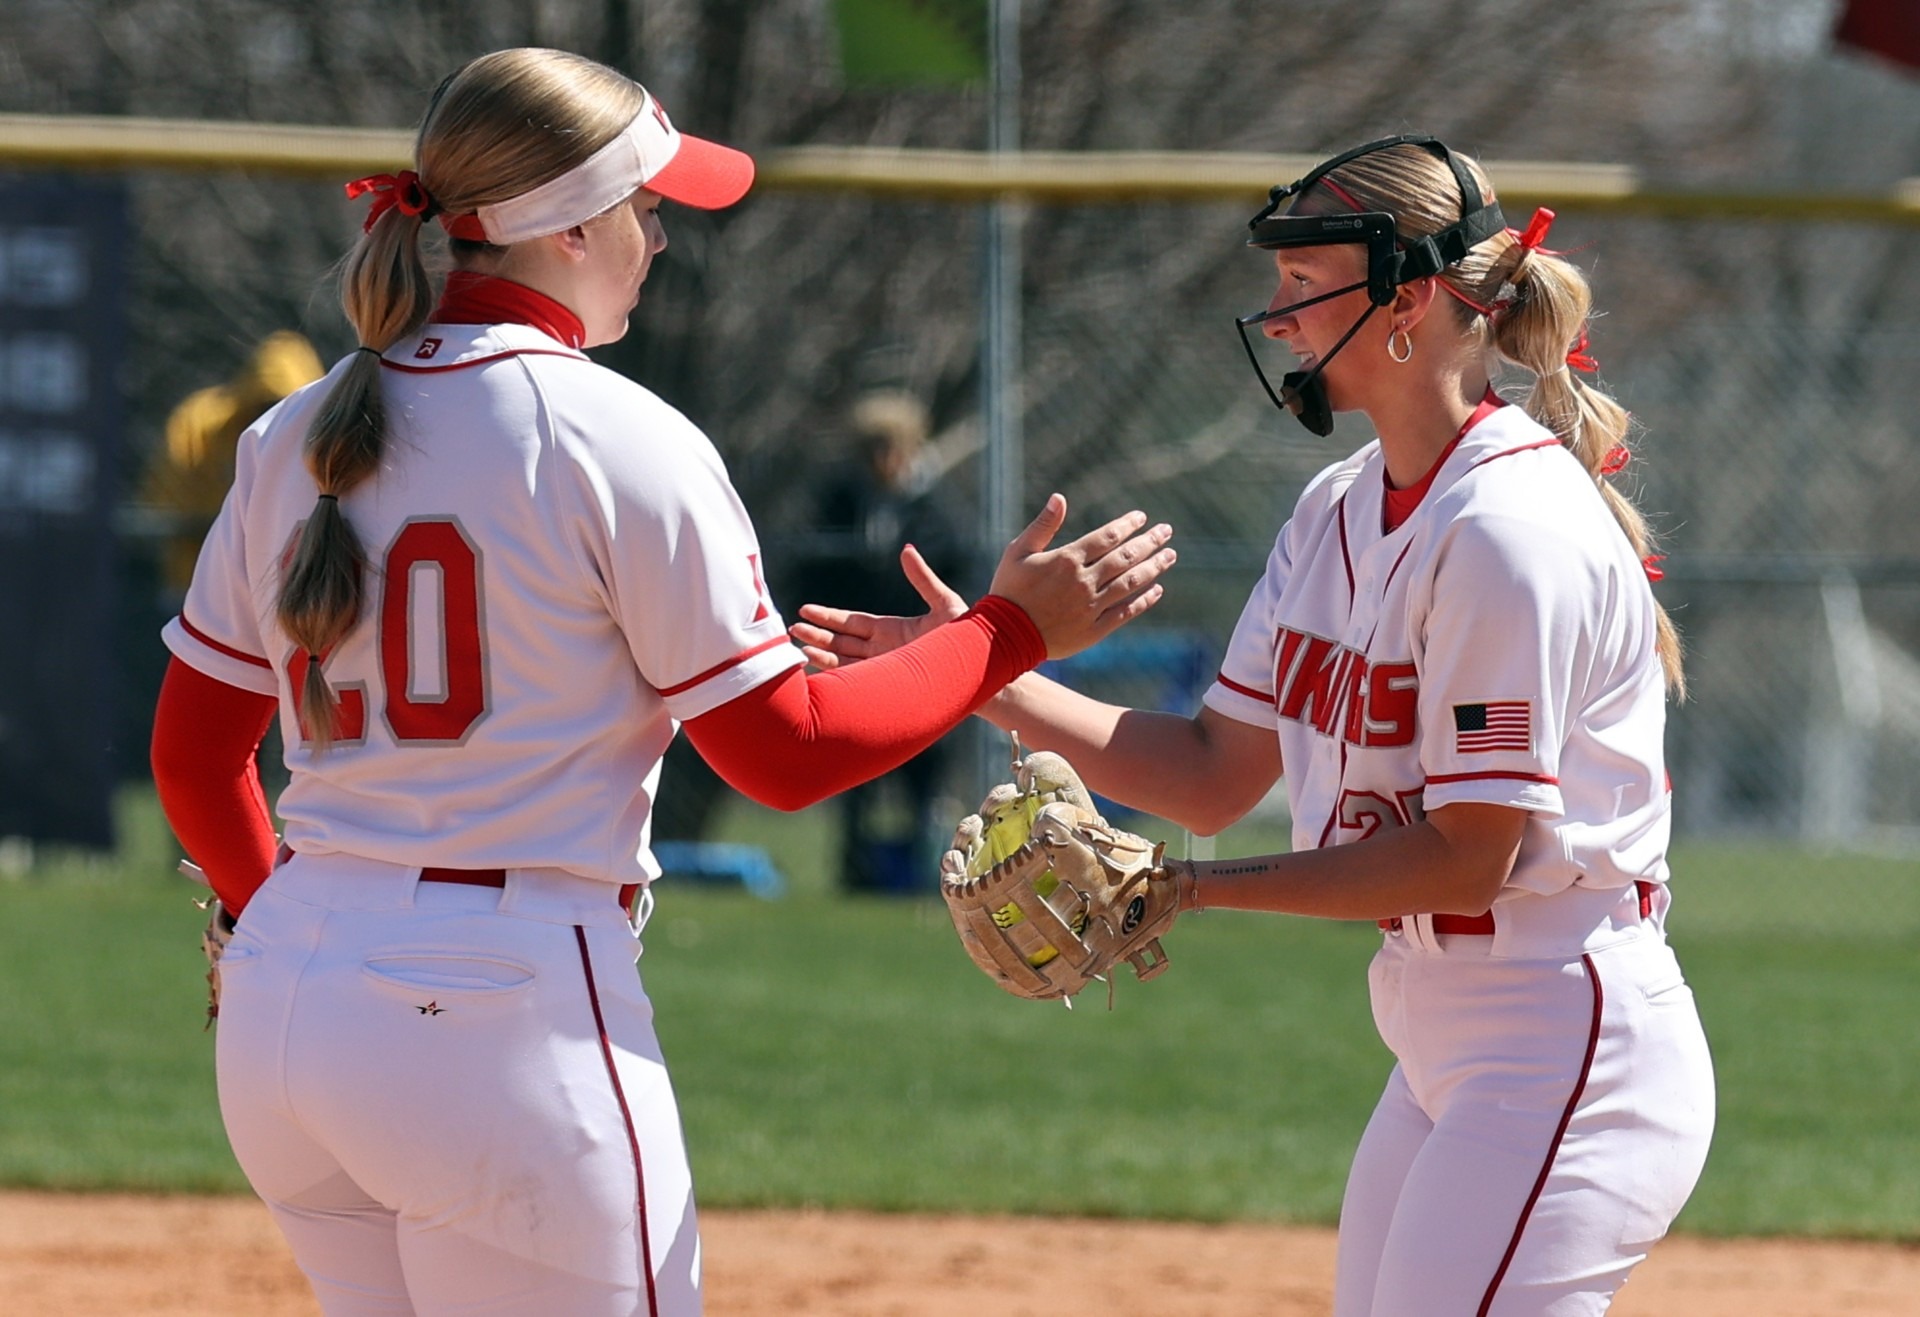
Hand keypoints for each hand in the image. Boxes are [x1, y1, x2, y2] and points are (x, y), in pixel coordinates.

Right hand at [790, 543, 966, 669]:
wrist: (980, 670)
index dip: (829, 616)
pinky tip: (815, 669)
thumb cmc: (966, 637)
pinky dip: (834, 675)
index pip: (852, 622)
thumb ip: (922, 579)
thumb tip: (906, 550)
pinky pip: (854, 681)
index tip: (805, 609)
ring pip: (842, 662)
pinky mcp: (886, 686)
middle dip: (816, 634)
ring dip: (819, 654)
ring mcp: (883, 670)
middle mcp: (883, 650)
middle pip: (841, 641)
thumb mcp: (943, 603)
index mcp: (892, 629)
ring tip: (796, 647)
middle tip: (790, 628)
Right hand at [987, 494, 1174, 659]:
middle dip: (1149, 542)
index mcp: (1067, 560)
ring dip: (1153, 568)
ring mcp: (1091, 607)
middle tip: (1166, 531)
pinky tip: (1157, 590)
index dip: (1127, 525)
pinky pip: (1125, 612)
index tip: (1142, 517)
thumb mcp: (1018, 552)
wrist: (1004, 636)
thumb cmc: (1009, 590)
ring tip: (1170, 555)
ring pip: (1130, 583)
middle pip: (1125, 558)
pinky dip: (1143, 600)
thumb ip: (1042, 525)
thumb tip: (1059, 497)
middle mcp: (1084, 582)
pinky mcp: (1094, 630)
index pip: (1106, 537)